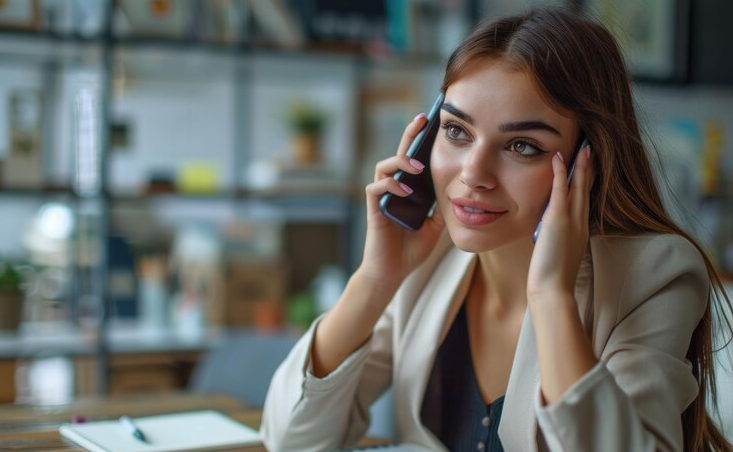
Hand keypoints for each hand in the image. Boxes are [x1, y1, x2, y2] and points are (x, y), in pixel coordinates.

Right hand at [359, 113, 445, 285]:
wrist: (393, 272)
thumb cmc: (411, 249)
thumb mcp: (436, 226)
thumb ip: (442, 207)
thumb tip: (459, 191)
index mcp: (409, 190)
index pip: (416, 160)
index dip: (424, 142)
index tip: (436, 124)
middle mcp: (394, 188)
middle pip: (400, 153)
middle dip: (411, 135)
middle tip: (423, 119)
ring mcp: (382, 196)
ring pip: (384, 166)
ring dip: (401, 161)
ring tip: (417, 165)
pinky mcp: (373, 207)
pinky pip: (376, 187)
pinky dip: (391, 185)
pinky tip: (405, 190)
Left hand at [527, 145, 593, 301]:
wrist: (553, 291)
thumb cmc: (551, 279)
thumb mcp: (557, 254)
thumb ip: (556, 240)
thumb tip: (547, 233)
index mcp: (581, 231)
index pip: (585, 201)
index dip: (587, 183)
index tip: (589, 167)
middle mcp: (581, 223)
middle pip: (587, 190)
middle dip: (590, 169)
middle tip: (592, 149)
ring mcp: (571, 221)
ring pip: (579, 186)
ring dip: (581, 165)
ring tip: (584, 147)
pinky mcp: (558, 220)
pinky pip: (561, 191)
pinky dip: (561, 172)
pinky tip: (559, 157)